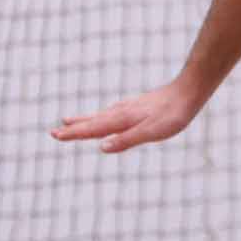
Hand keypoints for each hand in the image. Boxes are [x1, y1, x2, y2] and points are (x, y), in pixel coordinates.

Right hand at [52, 78, 204, 153]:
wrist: (187, 92)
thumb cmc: (172, 115)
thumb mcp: (151, 132)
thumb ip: (127, 140)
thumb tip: (102, 147)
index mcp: (122, 119)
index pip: (92, 129)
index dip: (74, 133)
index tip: (55, 135)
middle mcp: (121, 112)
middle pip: (92, 122)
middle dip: (73, 128)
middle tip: (53, 132)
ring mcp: (128, 108)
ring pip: (100, 116)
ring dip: (83, 120)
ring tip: (68, 121)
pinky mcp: (136, 106)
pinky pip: (111, 113)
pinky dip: (99, 117)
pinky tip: (103, 117)